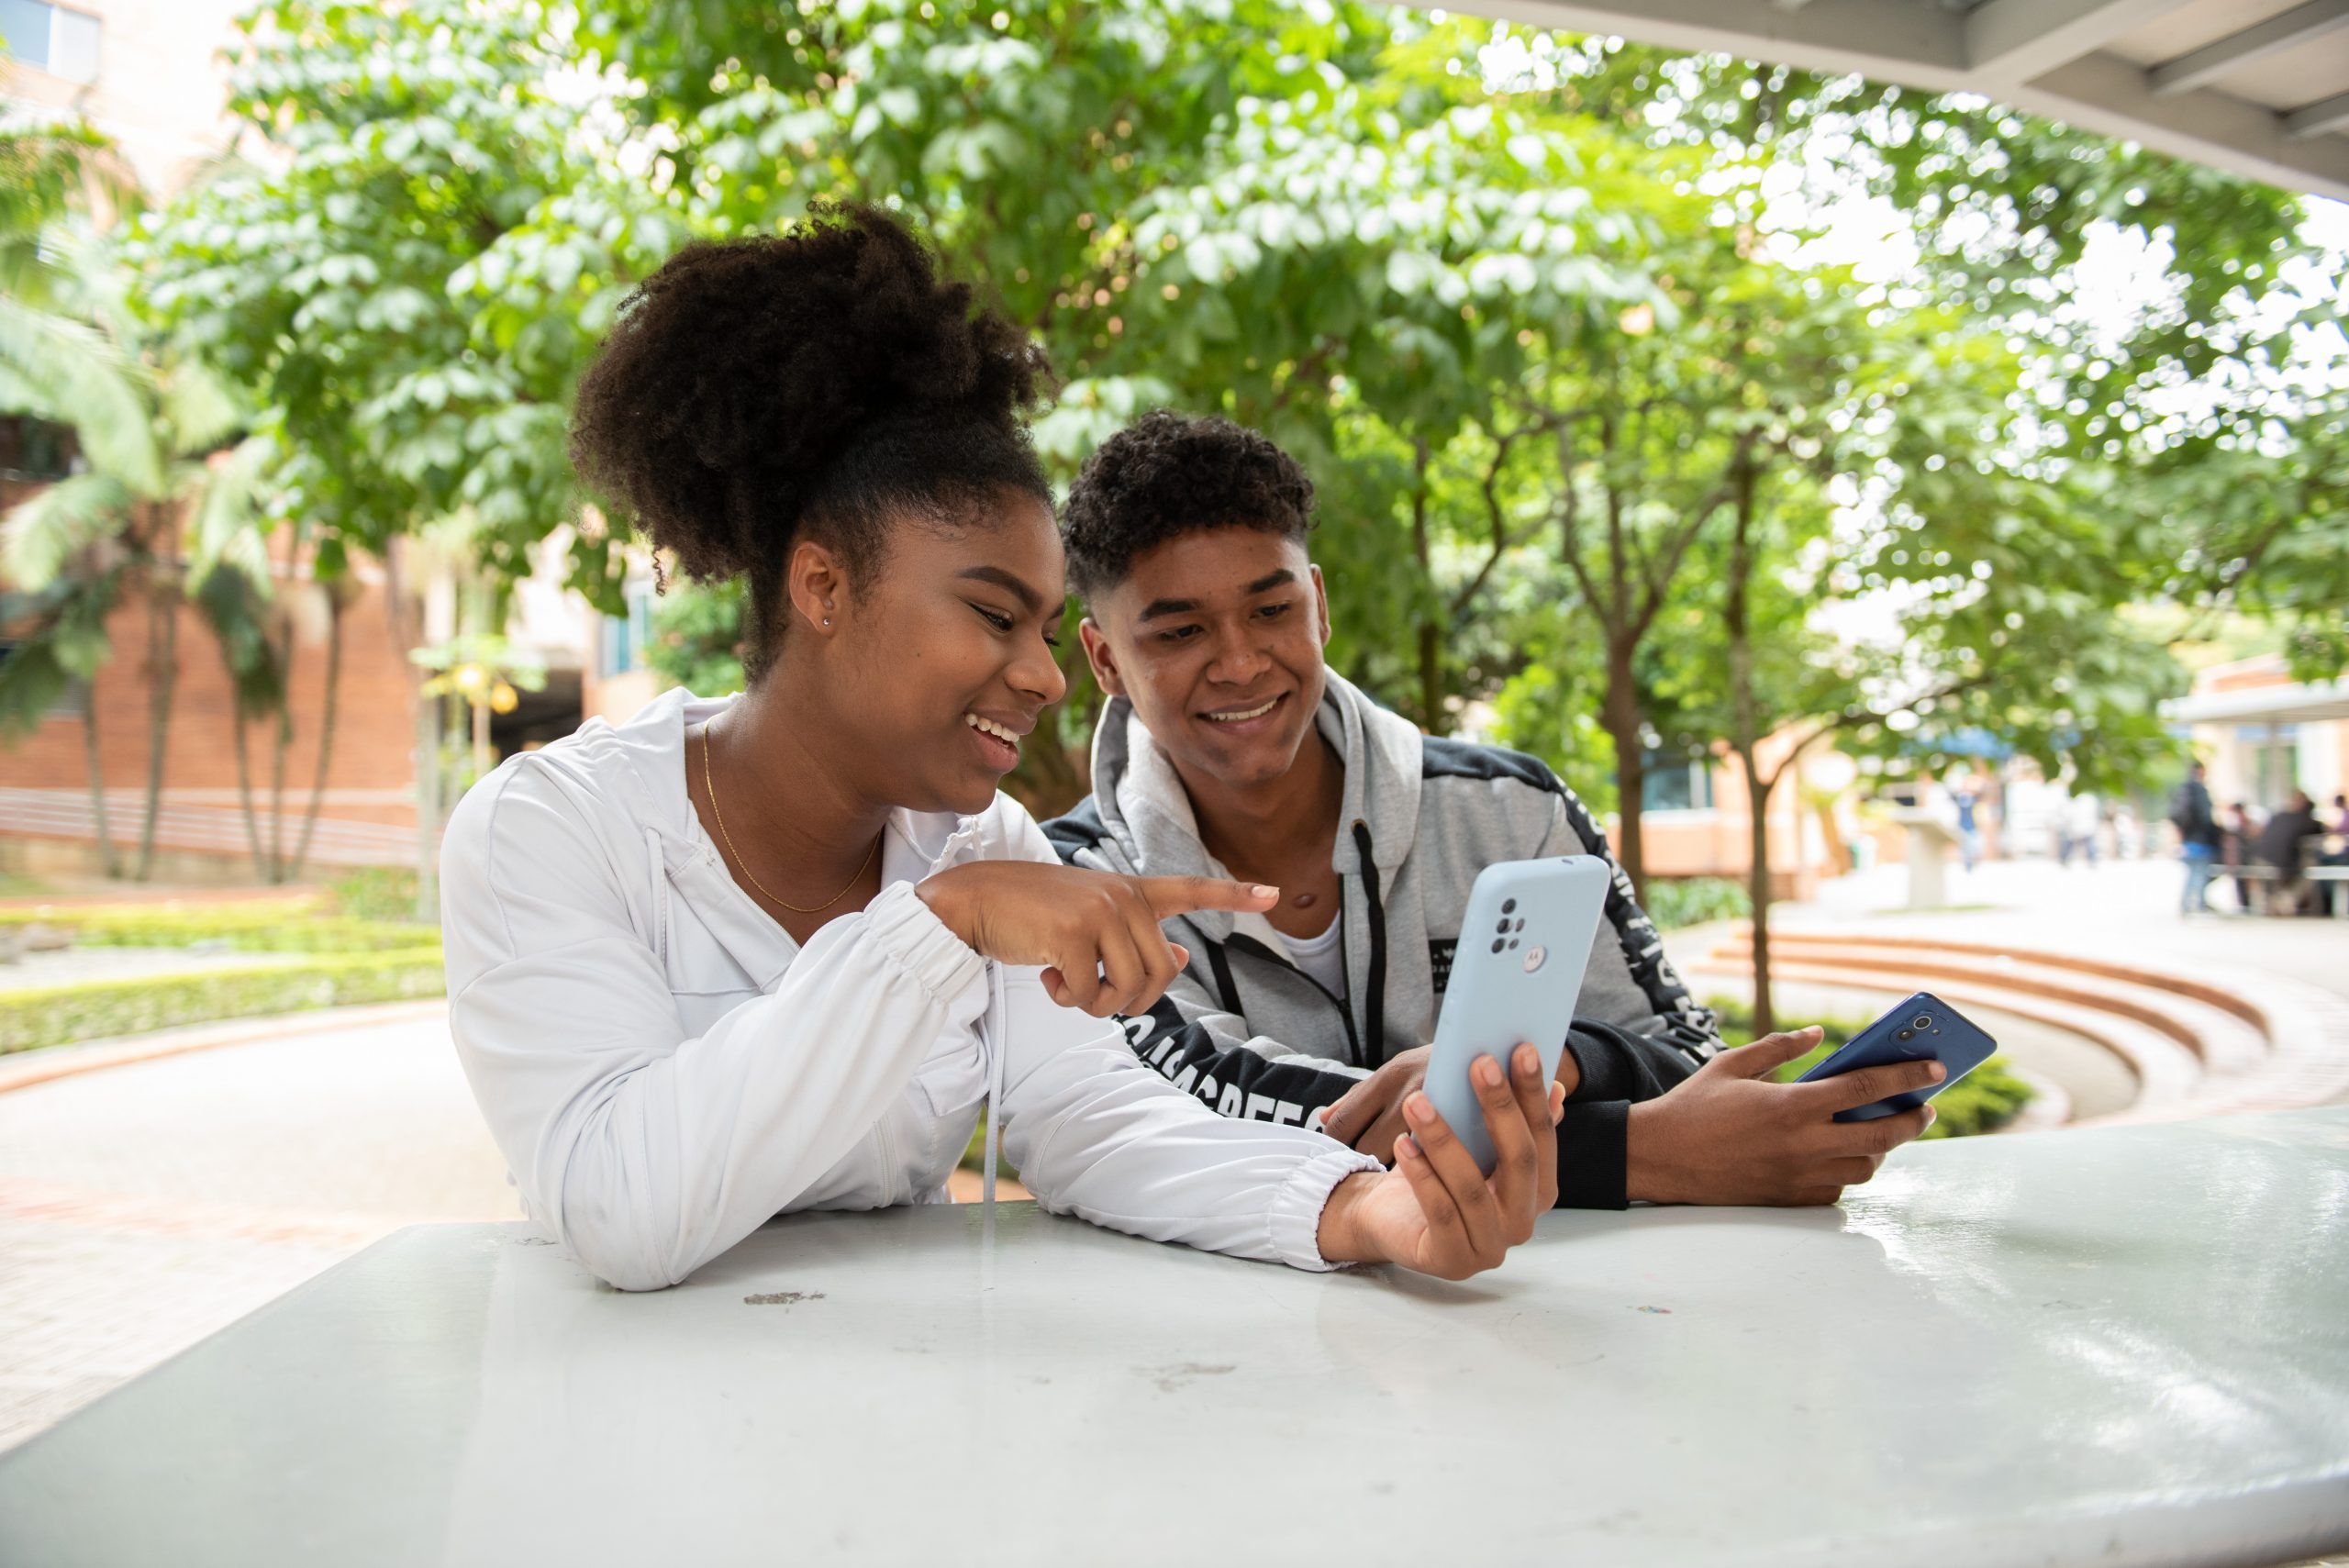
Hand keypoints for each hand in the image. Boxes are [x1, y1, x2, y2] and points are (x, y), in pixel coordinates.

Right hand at [916, 862, 1275, 1018]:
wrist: (974, 901)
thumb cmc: (1031, 916)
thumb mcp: (1088, 922)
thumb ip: (1135, 939)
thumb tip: (1184, 961)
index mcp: (1130, 891)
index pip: (1191, 890)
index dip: (1234, 896)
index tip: (1275, 895)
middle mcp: (1123, 897)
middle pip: (1161, 974)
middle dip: (1131, 999)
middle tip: (1095, 991)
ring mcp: (1100, 912)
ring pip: (1130, 989)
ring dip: (1099, 1004)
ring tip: (1068, 983)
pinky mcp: (1074, 935)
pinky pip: (1091, 996)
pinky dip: (1069, 1001)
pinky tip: (1048, 978)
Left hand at [1315, 1044, 1566, 1279]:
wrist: (1389, 1219)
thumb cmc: (1439, 1175)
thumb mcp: (1476, 1145)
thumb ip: (1512, 1121)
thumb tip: (1556, 1088)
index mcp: (1539, 1192)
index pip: (1543, 1137)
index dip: (1533, 1094)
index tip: (1520, 1050)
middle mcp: (1523, 1223)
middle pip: (1519, 1160)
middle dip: (1500, 1107)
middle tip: (1479, 1063)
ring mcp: (1490, 1248)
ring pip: (1472, 1188)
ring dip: (1444, 1139)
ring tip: (1419, 1101)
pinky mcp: (1452, 1262)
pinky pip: (1440, 1214)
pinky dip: (1422, 1176)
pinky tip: (1403, 1143)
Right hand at [1626, 1026, 1940, 1205]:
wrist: (1659, 1157)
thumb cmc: (1693, 1107)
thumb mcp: (1732, 1064)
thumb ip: (1779, 1048)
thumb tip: (1818, 1034)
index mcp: (1791, 1104)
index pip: (1867, 1086)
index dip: (1907, 1076)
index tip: (1935, 1069)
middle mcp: (1802, 1143)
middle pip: (1882, 1133)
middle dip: (1913, 1119)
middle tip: (1925, 1108)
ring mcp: (1798, 1176)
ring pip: (1866, 1166)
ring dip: (1882, 1148)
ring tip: (1881, 1129)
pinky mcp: (1789, 1199)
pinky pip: (1838, 1188)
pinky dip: (1849, 1170)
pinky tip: (1843, 1154)